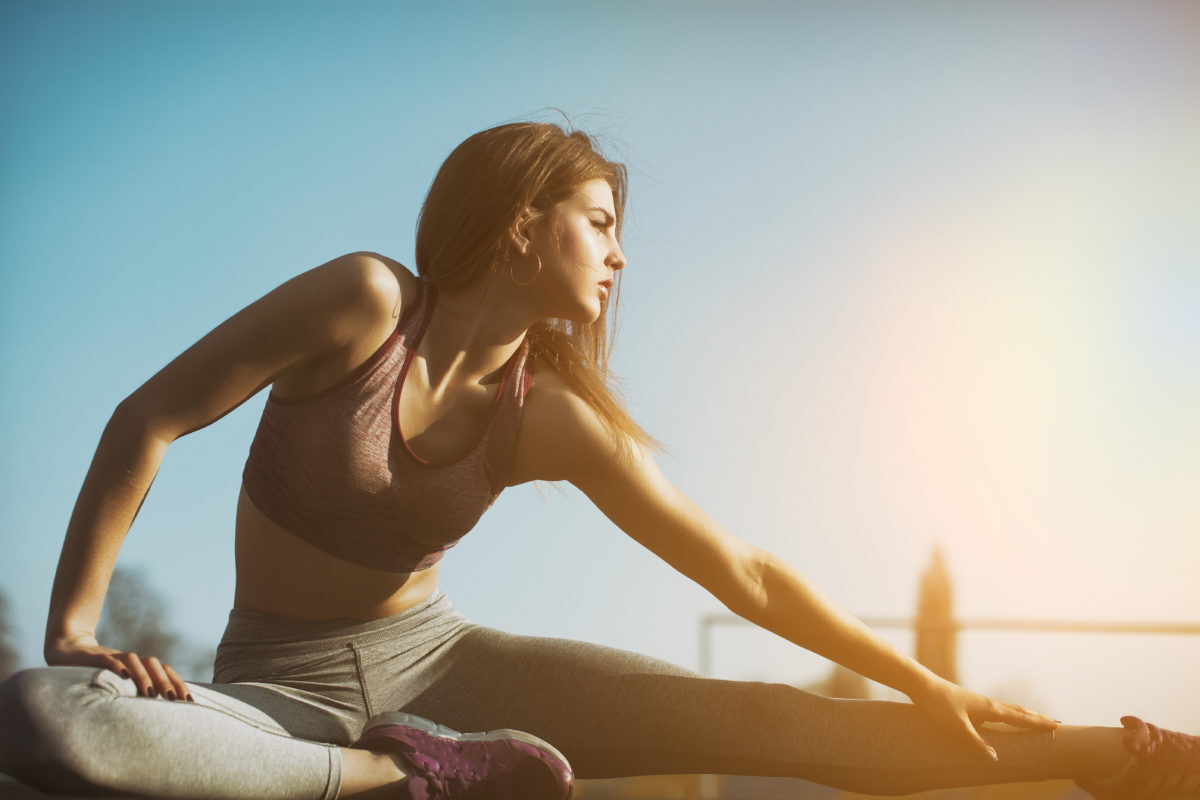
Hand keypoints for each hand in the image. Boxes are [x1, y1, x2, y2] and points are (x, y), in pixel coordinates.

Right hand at [45, 633, 191, 701]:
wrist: (68, 649)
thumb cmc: (97, 673)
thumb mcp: (117, 685)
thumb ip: (135, 694)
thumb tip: (158, 716)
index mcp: (139, 667)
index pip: (164, 671)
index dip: (178, 683)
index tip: (190, 700)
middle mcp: (130, 661)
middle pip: (153, 665)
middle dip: (165, 681)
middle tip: (174, 699)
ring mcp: (112, 656)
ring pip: (133, 660)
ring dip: (143, 675)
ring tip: (149, 693)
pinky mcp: (93, 657)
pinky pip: (106, 659)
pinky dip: (116, 665)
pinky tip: (123, 675)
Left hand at [909, 675, 1058, 761]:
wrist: (922, 685)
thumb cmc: (939, 705)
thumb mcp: (957, 728)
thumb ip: (976, 743)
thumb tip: (996, 759)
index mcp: (989, 709)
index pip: (1019, 718)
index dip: (1038, 723)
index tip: (1057, 726)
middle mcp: (988, 704)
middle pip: (1018, 711)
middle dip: (1037, 718)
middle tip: (1055, 722)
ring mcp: (979, 702)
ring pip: (1008, 708)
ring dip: (1024, 714)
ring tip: (1034, 717)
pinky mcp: (970, 703)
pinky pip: (997, 710)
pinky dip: (1008, 713)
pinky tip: (1002, 716)